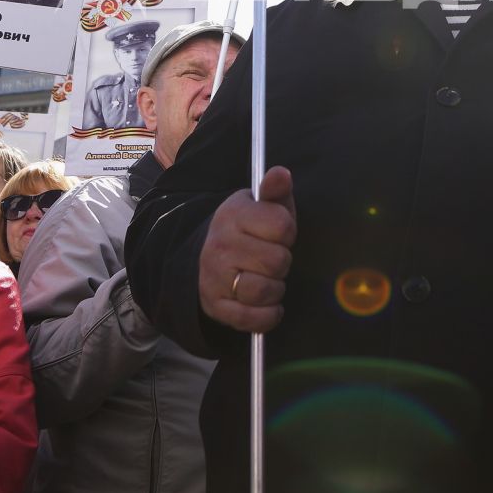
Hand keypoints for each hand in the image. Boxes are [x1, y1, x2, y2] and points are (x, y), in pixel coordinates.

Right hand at [199, 166, 296, 333]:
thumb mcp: (262, 206)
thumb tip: (281, 174)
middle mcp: (220, 246)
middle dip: (282, 262)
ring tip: (267, 279)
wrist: (206, 259)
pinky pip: (253, 319)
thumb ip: (275, 191)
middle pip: (277, 261)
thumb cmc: (248, 231)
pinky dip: (268, 316)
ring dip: (276, 289)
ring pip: (265, 291)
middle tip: (271, 259)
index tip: (277, 233)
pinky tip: (267, 305)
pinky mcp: (216, 306)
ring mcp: (214, 278)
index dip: (287, 232)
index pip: (282, 225)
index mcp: (233, 215)